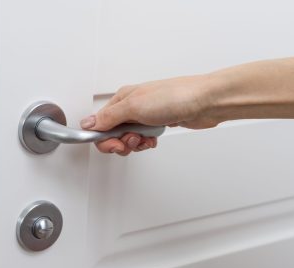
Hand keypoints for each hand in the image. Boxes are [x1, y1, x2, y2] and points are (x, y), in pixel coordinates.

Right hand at [79, 75, 217, 154]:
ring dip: (136, 144)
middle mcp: (131, 106)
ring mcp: (145, 115)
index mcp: (122, 99)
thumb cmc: (175, 96)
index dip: (104, 139)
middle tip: (133, 141)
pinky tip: (154, 139)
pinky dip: (147, 142)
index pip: (100, 123)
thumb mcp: (134, 107)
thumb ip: (109, 118)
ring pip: (129, 138)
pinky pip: (143, 138)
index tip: (115, 144)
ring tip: (146, 138)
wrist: (205, 101)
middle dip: (122, 143)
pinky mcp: (157, 123)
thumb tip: (88, 124)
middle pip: (113, 134)